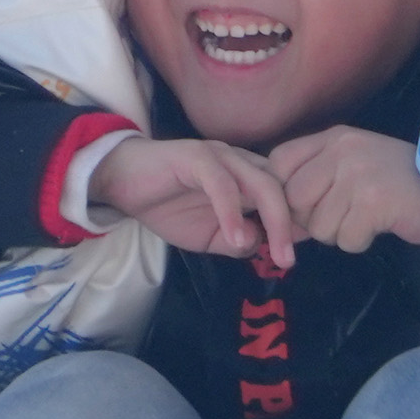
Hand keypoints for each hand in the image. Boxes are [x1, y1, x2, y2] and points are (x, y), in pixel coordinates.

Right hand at [91, 130, 297, 270]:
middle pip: (280, 189)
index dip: (296, 224)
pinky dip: (231, 211)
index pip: (284, 196)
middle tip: (289, 262)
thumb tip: (259, 247)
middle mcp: (241, 162)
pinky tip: (235, 237)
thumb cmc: (167, 206)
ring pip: (261, 183)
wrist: (121, 183)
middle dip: (290, 227)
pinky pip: (222, 183)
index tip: (298, 256)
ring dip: (273, 220)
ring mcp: (221, 156)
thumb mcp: (208, 237)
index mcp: (248, 177)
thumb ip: (236, 242)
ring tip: (275, 254)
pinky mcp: (197, 157)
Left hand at [265, 128, 419, 258]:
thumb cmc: (394, 180)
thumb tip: (279, 223)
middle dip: (314, 219)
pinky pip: (346, 240)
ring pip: (318, 226)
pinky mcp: (373, 203)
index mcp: (333, 138)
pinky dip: (360, 242)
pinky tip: (379, 225)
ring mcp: (357, 175)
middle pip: (294, 201)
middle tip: (345, 215)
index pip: (279, 161)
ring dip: (340, 233)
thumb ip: (313, 185)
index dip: (282, 191)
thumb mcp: (350, 167)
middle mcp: (342, 151)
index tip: (302, 206)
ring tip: (366, 218)